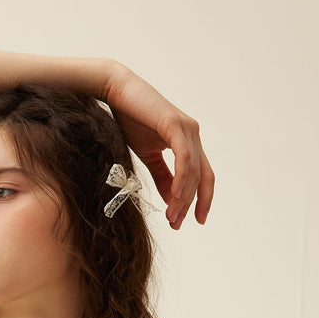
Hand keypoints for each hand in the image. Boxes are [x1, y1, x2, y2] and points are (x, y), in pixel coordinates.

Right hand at [103, 63, 214, 230]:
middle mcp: (193, 134)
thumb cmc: (130, 119)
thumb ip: (162, 176)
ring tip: (172, 217)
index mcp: (188, 141)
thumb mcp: (148, 155)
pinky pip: (184, 159)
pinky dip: (181, 180)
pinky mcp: (175, 125)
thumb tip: (170, 200)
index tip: (192, 221)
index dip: (201, 199)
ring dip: (183, 197)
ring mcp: (187, 128)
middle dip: (192, 204)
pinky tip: (174, 197)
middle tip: (178, 224)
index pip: (202, 176)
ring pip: (193, 171)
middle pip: (202, 177)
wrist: (116, 93)